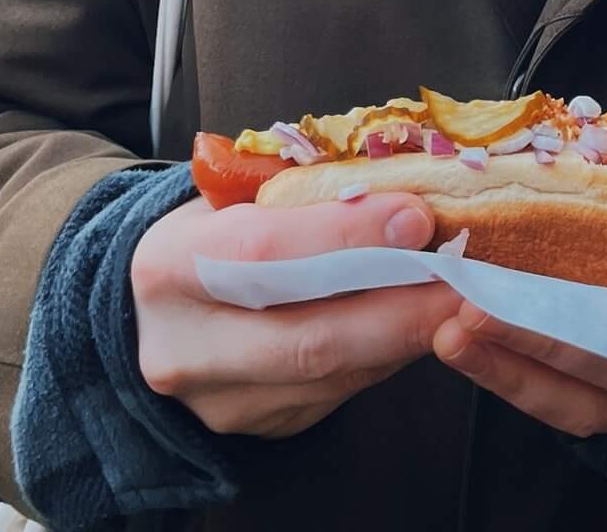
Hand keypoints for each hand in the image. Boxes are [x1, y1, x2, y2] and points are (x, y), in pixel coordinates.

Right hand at [132, 191, 461, 437]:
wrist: (141, 311)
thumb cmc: (204, 233)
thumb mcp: (230, 194)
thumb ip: (300, 189)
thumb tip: (400, 179)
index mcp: (170, 266)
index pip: (266, 255)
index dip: (348, 237)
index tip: (417, 217)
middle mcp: (187, 347)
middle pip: (307, 339)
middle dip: (399, 309)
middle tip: (464, 279)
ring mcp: (219, 401)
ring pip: (331, 376)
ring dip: (404, 335)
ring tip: (456, 296)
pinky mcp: (256, 427)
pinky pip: (337, 394)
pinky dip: (384, 356)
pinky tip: (414, 322)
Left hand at [433, 33, 606, 434]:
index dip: (565, 330)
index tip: (492, 300)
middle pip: (596, 376)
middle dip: (522, 349)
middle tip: (455, 313)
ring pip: (574, 400)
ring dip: (509, 373)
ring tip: (446, 335)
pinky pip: (567, 403)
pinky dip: (517, 381)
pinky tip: (468, 349)